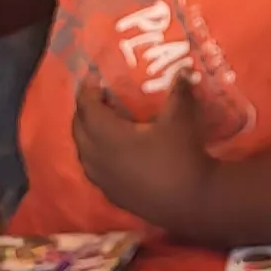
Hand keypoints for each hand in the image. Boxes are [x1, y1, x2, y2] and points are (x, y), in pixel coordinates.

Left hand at [73, 78, 219, 228]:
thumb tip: (183, 69)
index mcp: (108, 136)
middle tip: (98, 98)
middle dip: (84, 111)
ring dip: (87, 135)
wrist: (191, 201)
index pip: (86, 108)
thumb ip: (179, 91)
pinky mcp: (112, 195)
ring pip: (83, 152)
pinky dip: (95, 156)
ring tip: (102, 123)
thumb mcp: (181, 119)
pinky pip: (93, 170)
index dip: (87, 90)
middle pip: (78, 129)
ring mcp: (103, 180)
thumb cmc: (181, 156)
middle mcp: (98, 158)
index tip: (95, 78)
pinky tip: (112, 154)